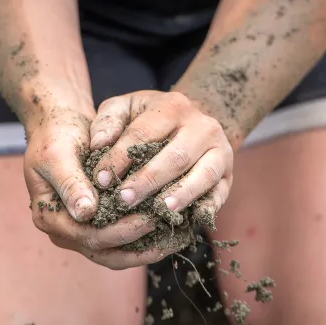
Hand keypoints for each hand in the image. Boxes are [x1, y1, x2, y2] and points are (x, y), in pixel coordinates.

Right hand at [23, 110, 169, 268]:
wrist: (59, 127)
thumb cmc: (56, 137)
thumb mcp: (58, 155)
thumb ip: (70, 184)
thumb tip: (85, 213)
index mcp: (50, 217)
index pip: (87, 235)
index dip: (118, 232)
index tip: (147, 219)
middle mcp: (65, 230)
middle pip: (103, 250)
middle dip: (136, 243)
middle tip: (166, 229)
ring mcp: (81, 230)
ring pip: (114, 253)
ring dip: (142, 250)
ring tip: (172, 241)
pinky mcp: (96, 224)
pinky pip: (119, 242)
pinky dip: (141, 241)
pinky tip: (164, 235)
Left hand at [91, 90, 232, 222]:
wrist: (193, 123)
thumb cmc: (151, 120)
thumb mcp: (127, 108)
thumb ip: (109, 120)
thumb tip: (98, 144)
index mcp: (174, 107)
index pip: (143, 134)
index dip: (120, 158)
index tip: (100, 180)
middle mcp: (202, 127)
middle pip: (175, 156)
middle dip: (147, 180)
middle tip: (124, 200)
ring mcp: (220, 151)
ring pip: (203, 174)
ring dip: (181, 194)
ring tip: (159, 210)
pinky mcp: (227, 174)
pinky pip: (221, 192)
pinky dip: (209, 206)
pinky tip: (194, 218)